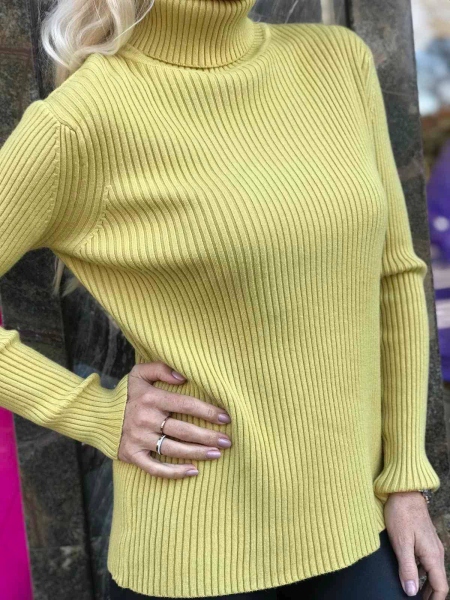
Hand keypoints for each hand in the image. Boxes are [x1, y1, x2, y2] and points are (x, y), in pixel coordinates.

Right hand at [117, 361, 231, 478]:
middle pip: (183, 430)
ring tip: (217, 454)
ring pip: (174, 449)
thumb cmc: (126, 393)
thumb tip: (184, 377)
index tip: (225, 417)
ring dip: (198, 453)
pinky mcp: (132, 455)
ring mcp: (139, 439)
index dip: (207, 411)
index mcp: (151, 398)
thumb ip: (161, 369)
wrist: (97, 415)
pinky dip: (174, 472)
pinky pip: (155, 468)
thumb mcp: (139, 373)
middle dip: (208, 436)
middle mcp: (146, 419)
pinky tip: (193, 471)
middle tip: (228, 441)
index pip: (185, 404)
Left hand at [384, 491, 447, 598]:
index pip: (441, 587)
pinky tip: (410, 574)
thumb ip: (407, 568)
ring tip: (413, 594)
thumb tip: (411, 591)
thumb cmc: (402, 514)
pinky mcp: (424, 539)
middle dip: (430, 596)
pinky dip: (422, 573)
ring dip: (426, 585)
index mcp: (433, 556)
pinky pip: (427, 562)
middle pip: (438, 581)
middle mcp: (436, 552)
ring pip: (432, 572)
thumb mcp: (401, 542)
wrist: (404, 491)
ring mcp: (431, 545)